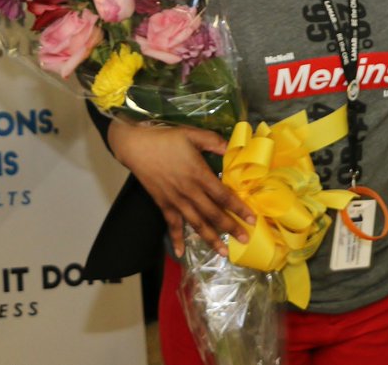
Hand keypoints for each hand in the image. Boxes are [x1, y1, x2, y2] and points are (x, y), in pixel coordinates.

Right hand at [108, 120, 254, 256]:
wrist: (136, 146)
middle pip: (213, 214)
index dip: (238, 208)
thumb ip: (215, 141)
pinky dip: (176, 239)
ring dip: (210, 238)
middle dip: (230, 228)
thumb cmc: (167, 139)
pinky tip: (180, 252)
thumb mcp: (193, 134)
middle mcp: (188, 191)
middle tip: (245, 240)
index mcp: (199, 174)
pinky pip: (171, 224)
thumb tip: (234, 148)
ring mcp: (175, 200)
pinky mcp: (162, 204)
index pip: (223, 196)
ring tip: (223, 252)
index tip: (251, 219)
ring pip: (196, 223)